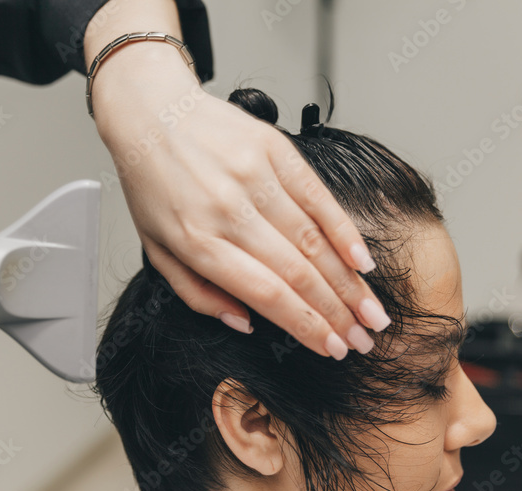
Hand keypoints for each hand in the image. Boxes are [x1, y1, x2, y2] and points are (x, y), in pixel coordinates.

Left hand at [84, 2, 389, 359]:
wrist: (150, 112)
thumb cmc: (152, 184)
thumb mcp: (156, 250)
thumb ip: (198, 294)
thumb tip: (246, 323)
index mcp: (198, 240)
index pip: (267, 293)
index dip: (306, 326)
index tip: (331, 348)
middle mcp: (229, 210)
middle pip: (298, 272)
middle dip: (337, 313)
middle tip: (362, 339)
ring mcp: (255, 177)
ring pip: (315, 240)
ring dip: (349, 282)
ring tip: (371, 311)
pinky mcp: (274, 149)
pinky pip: (319, 197)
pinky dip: (346, 232)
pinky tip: (363, 261)